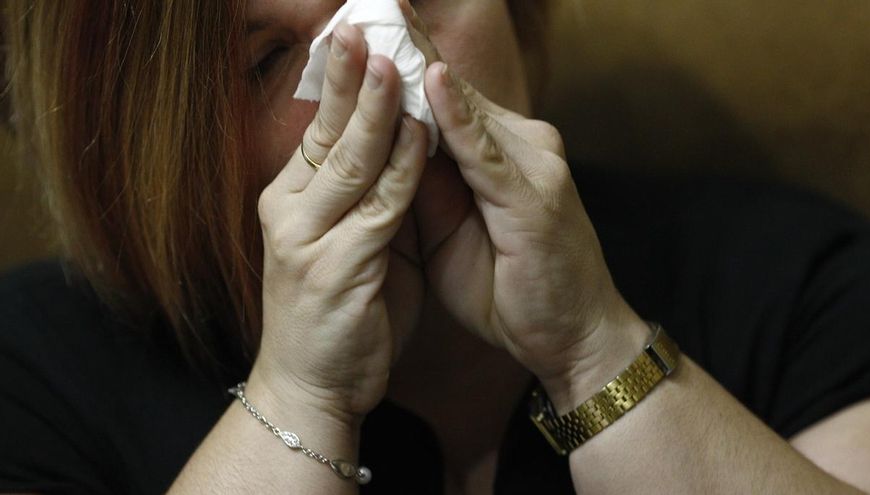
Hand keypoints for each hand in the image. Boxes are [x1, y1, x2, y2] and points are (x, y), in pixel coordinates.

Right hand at [250, 23, 427, 423]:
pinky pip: (378, 207)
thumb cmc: (339, 309)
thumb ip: (366, 193)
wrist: (314, 385)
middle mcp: (289, 211)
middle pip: (327, 131)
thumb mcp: (346, 241)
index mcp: (290, 199)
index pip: (319, 127)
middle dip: (352, 76)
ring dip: (378, 110)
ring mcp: (307, 240)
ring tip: (397, 61)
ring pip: (350, 162)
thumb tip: (399, 139)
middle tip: (368, 24)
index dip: (342, 81)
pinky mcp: (336, 270)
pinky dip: (402, 169)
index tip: (362, 34)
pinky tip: (421, 134)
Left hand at [402, 4, 649, 407]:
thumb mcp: (450, 233)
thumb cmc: (508, 287)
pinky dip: (459, 119)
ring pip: (467, 110)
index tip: (365, 23)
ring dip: (422, 67)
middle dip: (408, 46)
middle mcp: (521, 144)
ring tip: (386, 19)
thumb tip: (385, 152)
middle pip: (453, 88)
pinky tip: (432, 83)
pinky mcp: (534, 196)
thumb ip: (424, 187)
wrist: (571, 337)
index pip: (443, 96)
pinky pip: (487, 153)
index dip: (405, 59)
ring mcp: (532, 165)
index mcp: (497, 152)